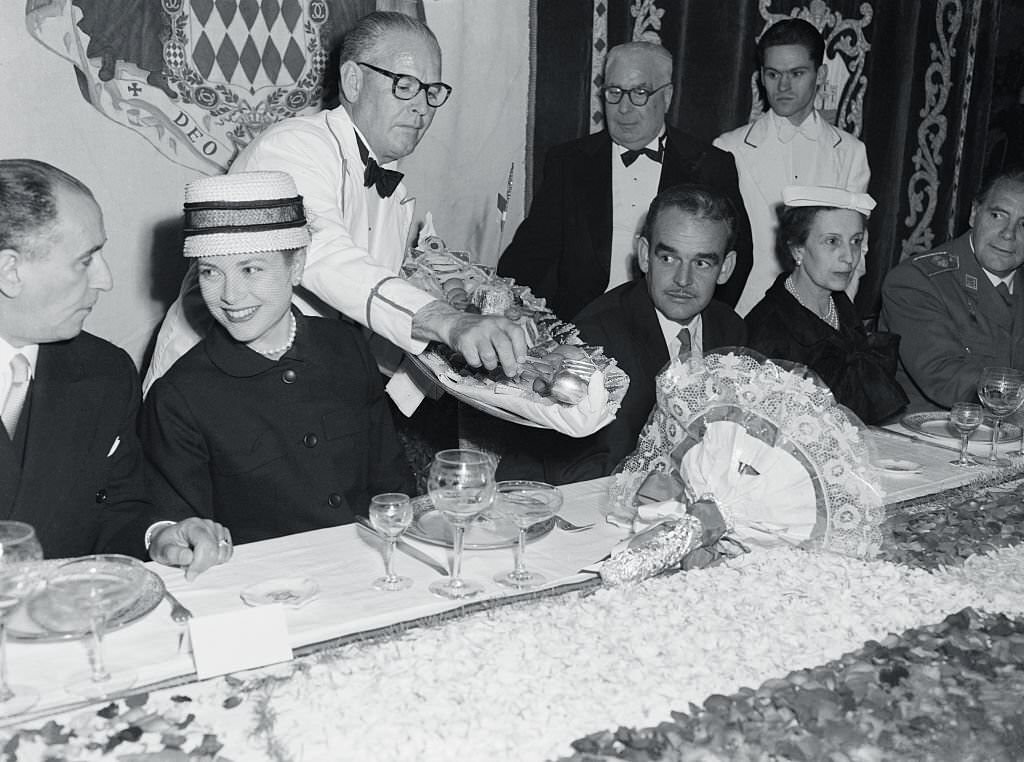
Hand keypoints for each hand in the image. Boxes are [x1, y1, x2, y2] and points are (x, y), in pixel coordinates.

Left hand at [149, 518, 232, 580]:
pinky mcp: (223, 536)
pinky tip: (204, 558)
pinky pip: (228, 553)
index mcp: (192, 526)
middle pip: (215, 551)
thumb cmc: (165, 544)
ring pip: (223, 553)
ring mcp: (217, 529)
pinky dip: (217, 560)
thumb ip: (173, 554)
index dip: (199, 564)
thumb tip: (188, 557)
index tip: (189, 575)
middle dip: (202, 566)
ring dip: (209, 563)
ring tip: (195, 560)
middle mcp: (207, 525)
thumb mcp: (161, 550)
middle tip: (189, 569)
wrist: (169, 539)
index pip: (205, 545)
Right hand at [412, 300, 527, 376]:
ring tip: (489, 363)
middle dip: (509, 363)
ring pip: (489, 356)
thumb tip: (518, 365)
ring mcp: (476, 333)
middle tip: (511, 373)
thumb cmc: (480, 331)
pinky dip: (477, 364)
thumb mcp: (497, 330)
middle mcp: (490, 325)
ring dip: (491, 365)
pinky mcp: (464, 341)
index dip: (521, 349)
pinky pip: (474, 360)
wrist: (455, 323)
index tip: (521, 361)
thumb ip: (509, 344)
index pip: (517, 333)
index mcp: (502, 322)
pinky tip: (476, 358)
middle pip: (504, 345)